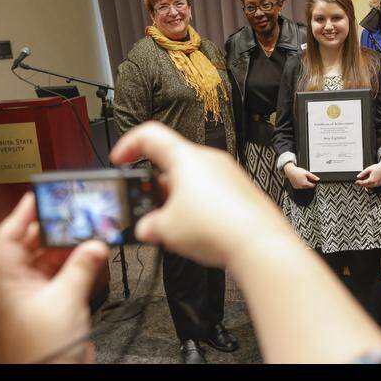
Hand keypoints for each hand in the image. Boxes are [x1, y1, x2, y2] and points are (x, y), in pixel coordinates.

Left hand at [0, 193, 107, 362]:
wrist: (51, 373)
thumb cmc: (41, 347)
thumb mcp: (64, 300)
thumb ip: (81, 268)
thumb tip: (95, 245)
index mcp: (5, 279)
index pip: (9, 237)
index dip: (23, 216)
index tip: (38, 198)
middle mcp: (14, 285)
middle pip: (30, 246)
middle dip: (53, 231)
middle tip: (75, 216)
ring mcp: (31, 295)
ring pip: (47, 261)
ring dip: (68, 250)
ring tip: (89, 237)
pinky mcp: (49, 306)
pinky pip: (60, 277)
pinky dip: (75, 267)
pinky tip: (91, 259)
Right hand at [110, 121, 295, 267]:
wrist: (260, 244)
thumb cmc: (219, 228)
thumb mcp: (167, 229)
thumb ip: (149, 225)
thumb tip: (148, 228)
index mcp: (186, 157)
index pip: (150, 135)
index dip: (128, 145)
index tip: (120, 160)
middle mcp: (211, 161)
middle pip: (172, 164)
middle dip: (155, 188)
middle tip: (148, 209)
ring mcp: (230, 176)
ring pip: (193, 181)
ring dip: (177, 201)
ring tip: (173, 227)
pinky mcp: (243, 193)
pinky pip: (213, 194)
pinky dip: (199, 208)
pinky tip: (198, 232)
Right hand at [284, 163, 319, 188]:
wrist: (290, 171)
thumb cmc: (297, 171)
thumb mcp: (307, 173)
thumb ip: (313, 177)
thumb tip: (318, 179)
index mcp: (304, 183)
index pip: (312, 186)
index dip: (314, 183)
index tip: (314, 181)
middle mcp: (301, 186)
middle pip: (308, 187)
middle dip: (309, 183)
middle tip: (307, 178)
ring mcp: (297, 187)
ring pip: (304, 187)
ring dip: (305, 184)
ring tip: (303, 178)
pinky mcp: (295, 187)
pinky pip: (300, 187)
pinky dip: (301, 184)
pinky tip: (299, 180)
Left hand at [355, 159, 380, 187]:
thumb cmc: (377, 167)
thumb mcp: (368, 169)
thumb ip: (363, 173)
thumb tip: (358, 176)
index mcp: (372, 179)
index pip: (364, 183)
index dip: (359, 183)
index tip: (356, 182)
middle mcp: (375, 183)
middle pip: (366, 186)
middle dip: (362, 184)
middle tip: (358, 183)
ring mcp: (378, 184)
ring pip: (370, 187)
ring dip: (366, 185)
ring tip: (362, 183)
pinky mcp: (380, 184)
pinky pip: (373, 186)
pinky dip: (370, 185)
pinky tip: (367, 183)